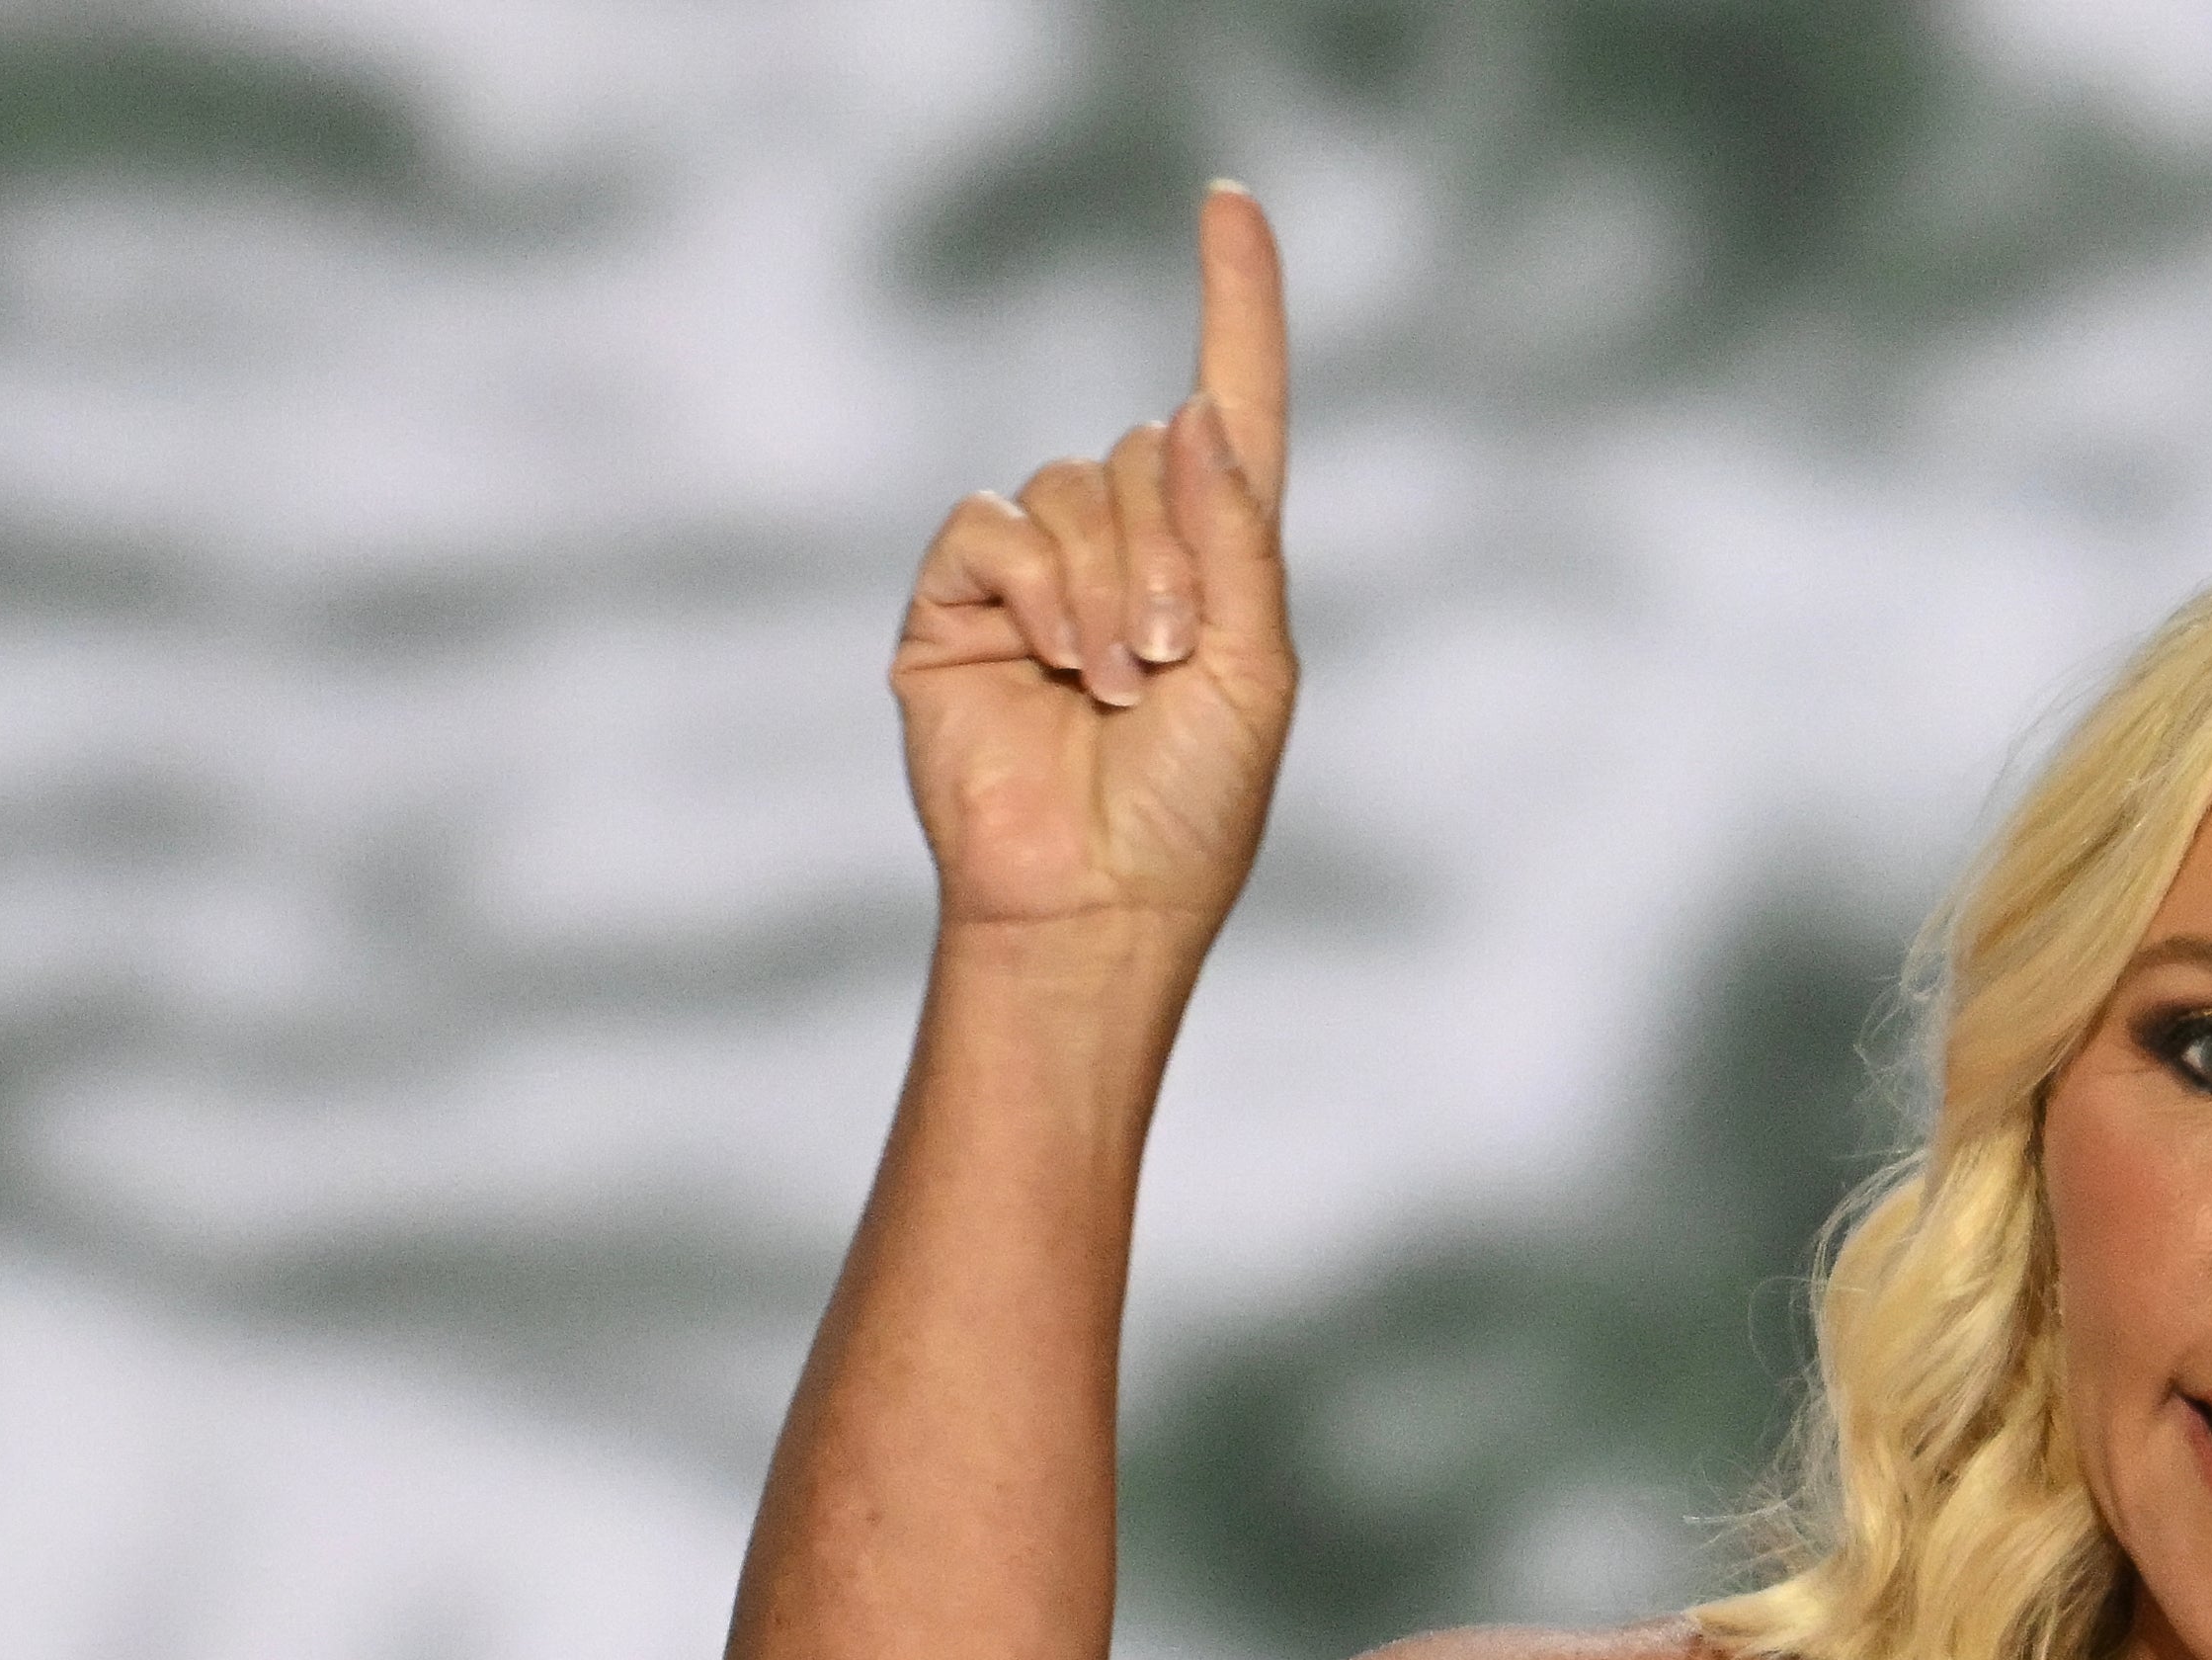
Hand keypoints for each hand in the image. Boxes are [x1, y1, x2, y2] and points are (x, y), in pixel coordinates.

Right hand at [894, 183, 1297, 939]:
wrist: (1094, 905)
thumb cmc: (1192, 809)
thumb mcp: (1255, 670)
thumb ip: (1236, 539)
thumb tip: (1194, 412)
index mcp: (1216, 562)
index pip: (1231, 410)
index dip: (1236, 306)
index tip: (1230, 203)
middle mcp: (1127, 548)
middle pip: (1148, 450)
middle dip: (1173, 556)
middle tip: (1172, 664)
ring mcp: (1036, 573)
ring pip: (1074, 486)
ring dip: (1112, 586)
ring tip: (1118, 685)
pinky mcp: (956, 602)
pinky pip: (993, 528)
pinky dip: (1038, 587)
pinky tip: (1056, 665)